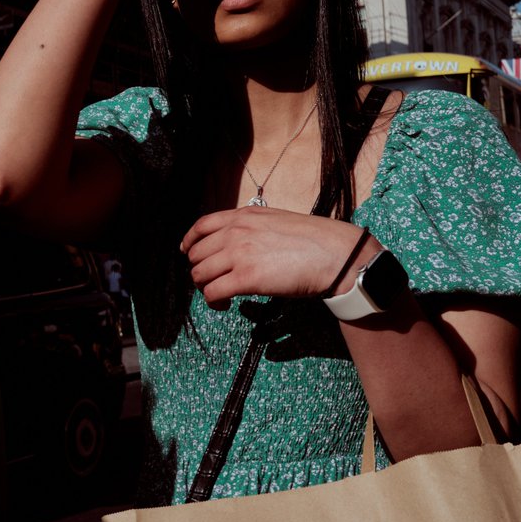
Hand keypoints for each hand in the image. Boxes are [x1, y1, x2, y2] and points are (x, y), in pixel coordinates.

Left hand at [180, 207, 374, 309]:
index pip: (201, 225)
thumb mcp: (275, 221)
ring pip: (200, 274)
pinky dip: (214, 302)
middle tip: (210, 282)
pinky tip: (224, 305)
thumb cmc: (313, 240)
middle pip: (197, 254)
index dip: (189, 242)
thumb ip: (252, 227)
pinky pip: (213, 292)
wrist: (334, 253)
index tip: (187, 253)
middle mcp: (236, 231)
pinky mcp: (246, 278)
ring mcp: (239, 253)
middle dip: (199, 270)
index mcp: (243, 216)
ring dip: (205, 288)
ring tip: (218, 297)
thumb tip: (238, 244)